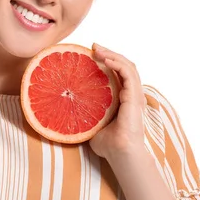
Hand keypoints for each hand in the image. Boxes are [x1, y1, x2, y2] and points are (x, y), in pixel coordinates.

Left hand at [88, 43, 146, 160]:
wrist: (120, 154)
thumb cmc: (108, 144)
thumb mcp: (92, 123)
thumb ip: (85, 114)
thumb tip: (64, 110)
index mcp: (124, 99)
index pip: (119, 73)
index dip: (108, 61)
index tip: (92, 54)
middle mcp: (132, 94)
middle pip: (124, 66)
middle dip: (109, 53)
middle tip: (93, 46)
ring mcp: (135, 95)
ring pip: (128, 66)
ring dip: (112, 54)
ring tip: (97, 48)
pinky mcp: (135, 97)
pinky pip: (128, 74)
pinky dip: (118, 63)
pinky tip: (105, 59)